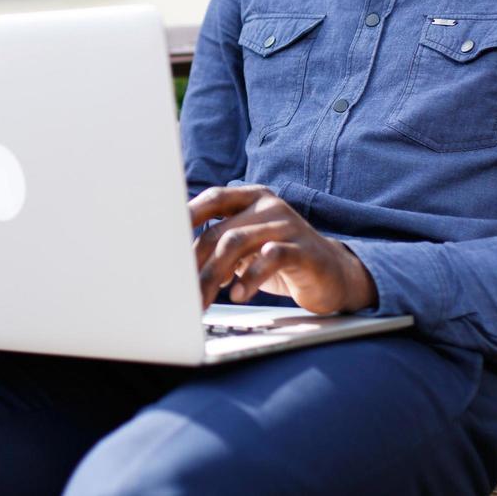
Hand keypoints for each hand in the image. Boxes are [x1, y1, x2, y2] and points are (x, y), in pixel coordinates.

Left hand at [190, 184, 377, 314]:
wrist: (333, 274)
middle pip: (219, 231)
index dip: (187, 215)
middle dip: (195, 264)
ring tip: (203, 299)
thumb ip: (220, 245)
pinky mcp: (303, 250)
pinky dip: (250, 277)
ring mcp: (287, 225)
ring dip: (214, 275)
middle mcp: (269, 205)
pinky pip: (271, 258)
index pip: (213, 198)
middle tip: (181, 291)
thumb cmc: (281, 260)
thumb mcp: (248, 248)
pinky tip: (239, 294)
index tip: (163, 237)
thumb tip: (177, 262)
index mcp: (252, 198)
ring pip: (237, 243)